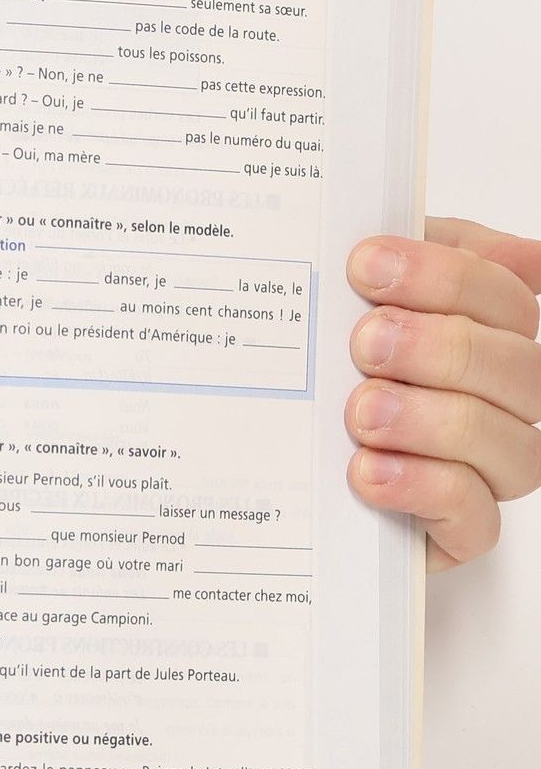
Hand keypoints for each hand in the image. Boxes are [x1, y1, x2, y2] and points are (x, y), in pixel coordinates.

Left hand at [346, 217, 540, 570]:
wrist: (255, 463)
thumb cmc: (311, 370)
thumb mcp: (335, 299)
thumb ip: (389, 261)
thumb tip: (459, 237)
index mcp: (478, 330)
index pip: (502, 295)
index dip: (444, 275)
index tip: (367, 265)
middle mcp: (497, 398)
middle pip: (519, 369)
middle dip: (442, 347)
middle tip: (365, 341)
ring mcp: (484, 467)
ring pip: (514, 447)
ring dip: (435, 421)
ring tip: (361, 411)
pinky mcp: (455, 531)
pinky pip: (477, 520)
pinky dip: (426, 490)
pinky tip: (368, 470)